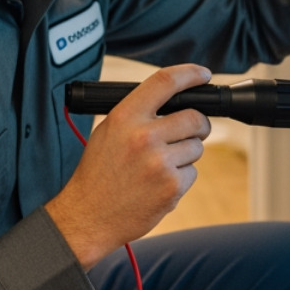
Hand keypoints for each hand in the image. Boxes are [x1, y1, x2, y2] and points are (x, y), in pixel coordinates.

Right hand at [44, 64, 211, 268]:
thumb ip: (137, 114)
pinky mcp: (171, 186)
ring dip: (186, 154)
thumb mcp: (107, 132)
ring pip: (196, 147)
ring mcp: (160, 162)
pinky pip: (192, 172)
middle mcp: (143, 136)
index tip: (202, 75)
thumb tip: (172, 101)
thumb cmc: (97, 174)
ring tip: (159, 166)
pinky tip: (158, 184)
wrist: (88, 216)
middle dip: (199, 124)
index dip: (189, 74)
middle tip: (192, 131)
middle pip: (194, 117)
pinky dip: (181, 178)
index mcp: (125, 117)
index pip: (164, 82)